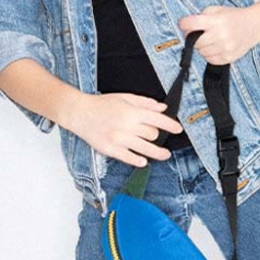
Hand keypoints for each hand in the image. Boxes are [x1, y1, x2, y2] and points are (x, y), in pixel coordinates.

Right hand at [65, 93, 184, 166]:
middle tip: (157, 136)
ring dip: (158, 153)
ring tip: (164, 154)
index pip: (158, 120)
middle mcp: (127, 126)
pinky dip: (139, 161)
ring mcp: (119, 139)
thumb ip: (145, 103)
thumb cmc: (102, 104)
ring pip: (146, 149)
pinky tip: (143, 161)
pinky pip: (129, 158)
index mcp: (132, 112)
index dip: (171, 125)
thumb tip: (162, 108)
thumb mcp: (125, 97)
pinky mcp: (111, 149)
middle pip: (153, 135)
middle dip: (158, 135)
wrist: (80, 113)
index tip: (178, 129)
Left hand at [176, 4, 259, 64]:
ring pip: (201, 52)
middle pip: (195, 41)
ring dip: (202, 46)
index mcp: (217, 21)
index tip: (183, 24)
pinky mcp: (228, 58)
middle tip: (197, 33)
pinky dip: (209, 54)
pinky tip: (215, 46)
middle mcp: (221, 35)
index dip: (184, 24)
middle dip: (192, 37)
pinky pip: (210, 60)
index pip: (191, 24)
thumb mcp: (217, 9)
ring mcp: (225, 48)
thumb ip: (201, 16)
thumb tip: (186, 28)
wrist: (254, 25)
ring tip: (210, 39)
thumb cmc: (234, 17)